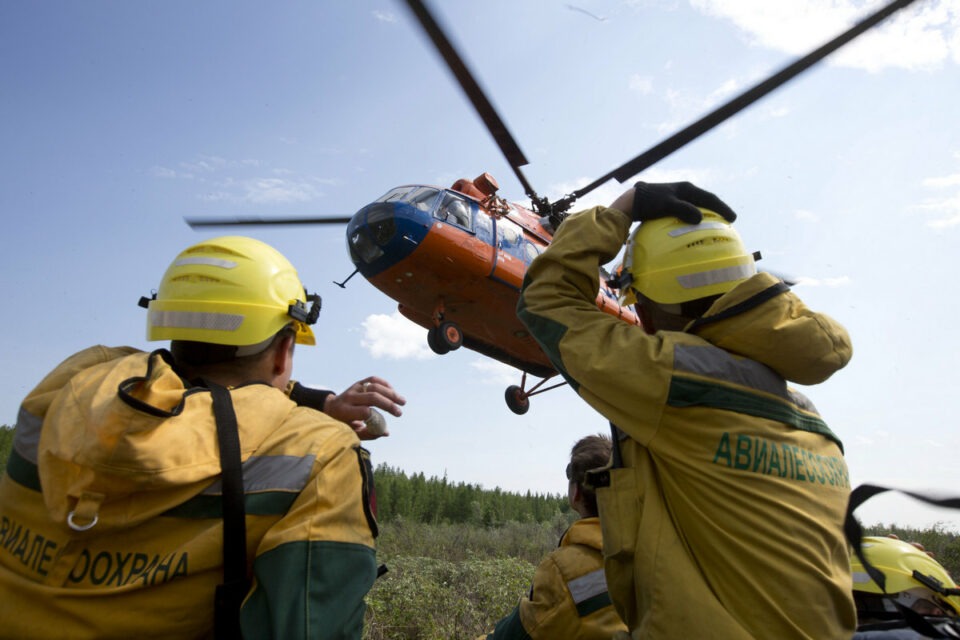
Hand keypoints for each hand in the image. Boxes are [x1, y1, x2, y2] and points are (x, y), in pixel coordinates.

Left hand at [323, 377, 405, 439]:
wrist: (330, 409)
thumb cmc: (342, 424)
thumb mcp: (351, 432)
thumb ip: (368, 433)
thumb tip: (386, 432)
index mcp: (344, 411)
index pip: (364, 411)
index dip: (377, 417)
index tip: (383, 424)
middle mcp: (349, 397)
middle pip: (372, 397)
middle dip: (388, 405)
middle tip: (399, 413)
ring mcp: (354, 388)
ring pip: (375, 386)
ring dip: (391, 393)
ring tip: (402, 401)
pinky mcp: (358, 383)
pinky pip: (373, 379)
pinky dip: (385, 385)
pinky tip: (393, 392)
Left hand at [615, 181, 736, 224]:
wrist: (632, 202)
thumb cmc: (649, 202)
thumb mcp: (667, 205)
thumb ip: (683, 210)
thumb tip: (700, 218)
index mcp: (686, 188)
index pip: (709, 198)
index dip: (722, 208)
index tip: (733, 218)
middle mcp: (684, 191)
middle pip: (705, 202)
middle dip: (717, 211)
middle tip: (728, 222)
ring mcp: (677, 198)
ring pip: (697, 207)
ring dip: (707, 215)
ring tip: (715, 226)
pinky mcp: (670, 206)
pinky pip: (687, 212)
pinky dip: (695, 219)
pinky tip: (695, 228)